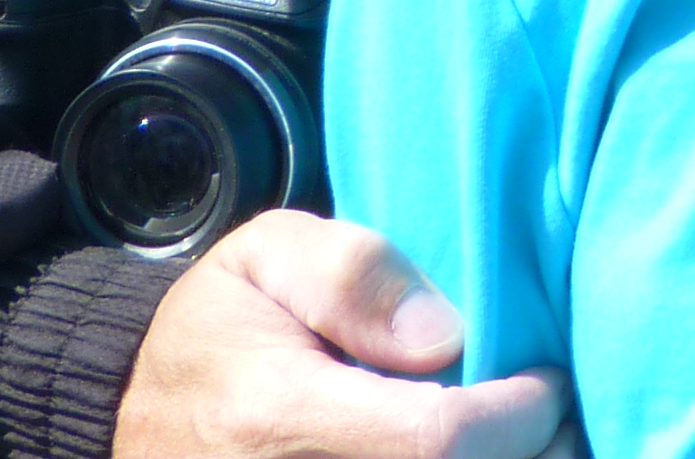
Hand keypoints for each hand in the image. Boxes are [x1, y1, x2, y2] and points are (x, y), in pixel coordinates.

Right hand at [113, 213, 566, 458]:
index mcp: (279, 418)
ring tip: (523, 438)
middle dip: (532, 453)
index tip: (547, 377)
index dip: (522, 412)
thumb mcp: (265, 255)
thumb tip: (444, 336)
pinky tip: (481, 453)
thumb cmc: (219, 327)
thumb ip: (354, 274)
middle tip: (552, 414)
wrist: (142, 416)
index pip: (443, 441)